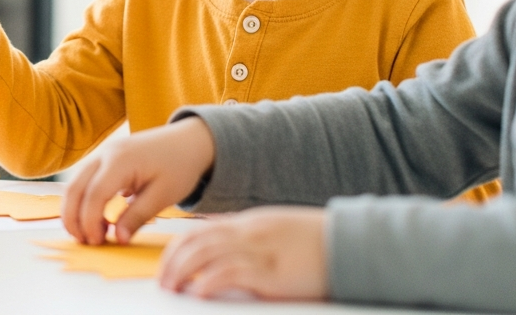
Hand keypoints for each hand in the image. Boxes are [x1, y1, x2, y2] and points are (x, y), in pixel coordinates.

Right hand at [62, 118, 215, 243]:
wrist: (186, 142)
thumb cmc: (179, 166)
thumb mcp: (163, 195)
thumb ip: (138, 216)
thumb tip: (118, 238)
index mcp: (120, 160)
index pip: (94, 194)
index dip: (90, 221)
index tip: (98, 242)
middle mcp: (104, 154)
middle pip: (74, 188)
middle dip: (73, 218)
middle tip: (85, 242)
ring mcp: (100, 154)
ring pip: (74, 184)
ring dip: (74, 210)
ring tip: (87, 234)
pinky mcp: (102, 159)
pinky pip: (82, 181)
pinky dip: (82, 201)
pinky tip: (95, 219)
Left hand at [159, 208, 327, 300]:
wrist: (352, 243)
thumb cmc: (317, 242)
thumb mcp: (277, 232)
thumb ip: (250, 238)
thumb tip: (222, 245)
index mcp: (249, 225)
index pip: (200, 231)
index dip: (176, 248)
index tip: (165, 265)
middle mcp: (249, 233)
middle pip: (196, 242)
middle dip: (172, 261)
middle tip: (163, 281)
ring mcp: (260, 250)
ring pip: (206, 254)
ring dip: (182, 271)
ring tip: (172, 287)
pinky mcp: (273, 272)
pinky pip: (232, 272)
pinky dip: (209, 280)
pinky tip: (199, 291)